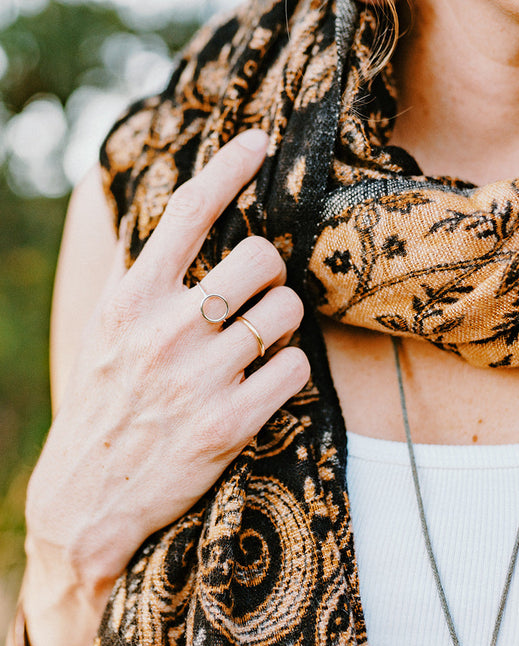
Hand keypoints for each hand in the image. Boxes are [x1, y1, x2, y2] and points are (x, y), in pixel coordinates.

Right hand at [25, 129, 309, 610]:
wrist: (87, 498)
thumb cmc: (107, 404)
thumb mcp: (109, 332)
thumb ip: (147, 280)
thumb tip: (183, 225)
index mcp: (131, 299)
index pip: (186, 211)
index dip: (228, 167)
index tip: (260, 140)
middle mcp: (164, 331)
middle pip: (260, 258)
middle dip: (274, 270)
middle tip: (262, 291)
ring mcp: (199, 378)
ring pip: (285, 312)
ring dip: (286, 320)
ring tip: (263, 339)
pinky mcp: (230, 424)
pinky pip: (296, 367)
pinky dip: (293, 367)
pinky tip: (271, 378)